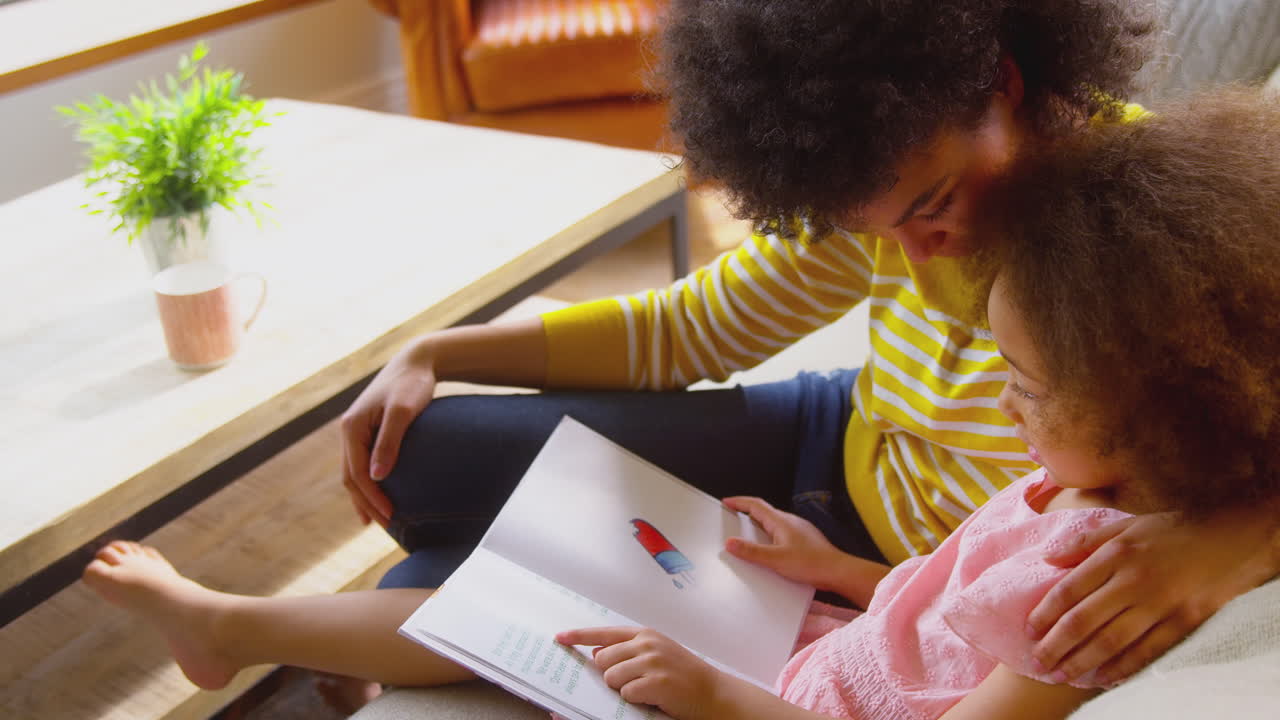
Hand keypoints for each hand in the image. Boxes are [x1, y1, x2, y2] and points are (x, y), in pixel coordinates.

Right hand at [339, 338, 438, 525]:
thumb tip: (377, 476)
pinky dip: (367, 483)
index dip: (372, 498)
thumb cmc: (413, 384)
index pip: (358, 473)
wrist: (416, 362)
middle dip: (366, 504)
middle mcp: (349, 431)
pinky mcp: (367, 431)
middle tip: (388, 526)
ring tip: (377, 521)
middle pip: (351, 477)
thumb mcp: (403, 411)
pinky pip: (362, 463)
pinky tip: (378, 495)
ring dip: (363, 497)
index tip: (392, 516)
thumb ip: (390, 441)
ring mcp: (356, 431)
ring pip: (353, 472)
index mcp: (352, 427)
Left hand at [555, 627, 723, 719]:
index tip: (559, 638)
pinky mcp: (656, 682)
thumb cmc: (683, 674)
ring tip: (645, 689)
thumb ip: (629, 650)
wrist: (712, 692)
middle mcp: (646, 643)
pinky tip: (653, 697)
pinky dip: (635, 700)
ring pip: (611, 678)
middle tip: (633, 681)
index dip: (579, 636)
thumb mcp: (657, 653)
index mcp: (644, 634)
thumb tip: (598, 652)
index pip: (603, 632)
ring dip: (623, 689)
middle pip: (602, 660)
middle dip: (610, 675)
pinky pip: (626, 693)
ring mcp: (652, 662)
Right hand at [721, 496, 847, 588]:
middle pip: (764, 511)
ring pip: (773, 522)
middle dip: (746, 512)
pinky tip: (769, 548)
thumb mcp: (776, 559)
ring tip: (747, 534)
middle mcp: (790, 522)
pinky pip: (781, 531)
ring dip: (758, 525)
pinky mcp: (803, 539)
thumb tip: (731, 543)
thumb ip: (752, 552)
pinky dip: (769, 535)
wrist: (837, 571)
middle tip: (733, 516)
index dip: (739, 502)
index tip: (727, 502)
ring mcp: (798, 529)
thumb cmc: (812, 564)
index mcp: (781, 522)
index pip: (755, 505)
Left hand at [1027, 510, 1279, 684]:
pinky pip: (1148, 651)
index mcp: (1116, 554)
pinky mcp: (1183, 621)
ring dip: (1082, 661)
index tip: (1029, 630)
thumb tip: (1047, 558)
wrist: (1231, 536)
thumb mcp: (1125, 526)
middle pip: (1084, 620)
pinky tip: (1105, 678)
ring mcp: (1159, 604)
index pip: (1069, 590)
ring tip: (1062, 674)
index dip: (1045, 613)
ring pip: (1111, 640)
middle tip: (1037, 662)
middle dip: (1056, 645)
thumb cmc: (1172, 530)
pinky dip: (1124, 667)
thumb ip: (1084, 543)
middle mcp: (1133, 581)